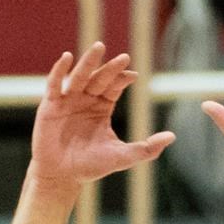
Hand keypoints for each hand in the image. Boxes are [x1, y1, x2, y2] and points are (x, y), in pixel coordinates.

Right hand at [27, 44, 174, 192]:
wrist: (62, 176)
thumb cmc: (91, 166)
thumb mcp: (122, 156)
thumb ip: (147, 148)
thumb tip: (173, 136)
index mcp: (102, 107)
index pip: (114, 87)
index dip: (122, 79)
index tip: (133, 75)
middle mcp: (85, 100)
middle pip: (100, 78)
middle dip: (111, 68)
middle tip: (125, 57)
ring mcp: (67, 101)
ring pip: (79, 76)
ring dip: (88, 61)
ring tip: (99, 46)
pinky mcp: (50, 105)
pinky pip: (54, 84)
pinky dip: (59, 71)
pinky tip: (66, 58)